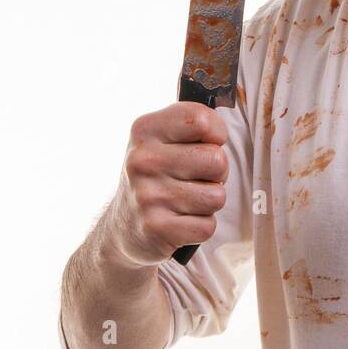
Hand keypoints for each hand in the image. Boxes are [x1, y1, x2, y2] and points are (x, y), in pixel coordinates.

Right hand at [106, 101, 228, 265]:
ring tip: (187, 200)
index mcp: (145, 130)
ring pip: (217, 196)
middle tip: (196, 178)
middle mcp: (142, 160)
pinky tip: (181, 221)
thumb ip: (191, 124)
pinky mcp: (157, 228)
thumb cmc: (157, 175)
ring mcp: (147, 195)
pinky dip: (201, 226)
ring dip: (209, 201)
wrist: (124, 226)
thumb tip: (223, 129)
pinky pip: (208, 226)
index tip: (206, 143)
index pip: (201, 120)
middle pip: (217, 160)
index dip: (216, 134)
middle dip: (217, 173)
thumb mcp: (161, 139)